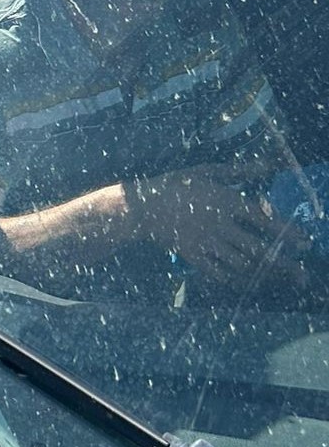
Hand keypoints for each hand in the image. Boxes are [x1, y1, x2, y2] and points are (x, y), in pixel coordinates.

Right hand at [125, 165, 310, 280]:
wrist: (141, 206)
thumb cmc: (175, 184)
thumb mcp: (207, 171)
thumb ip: (239, 171)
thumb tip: (267, 166)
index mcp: (227, 202)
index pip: (264, 220)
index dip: (287, 232)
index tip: (304, 243)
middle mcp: (221, 225)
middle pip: (258, 248)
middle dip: (284, 263)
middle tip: (302, 274)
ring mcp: (206, 242)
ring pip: (241, 262)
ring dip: (262, 273)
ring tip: (279, 279)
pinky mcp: (193, 255)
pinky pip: (217, 271)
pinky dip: (232, 278)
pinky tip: (243, 280)